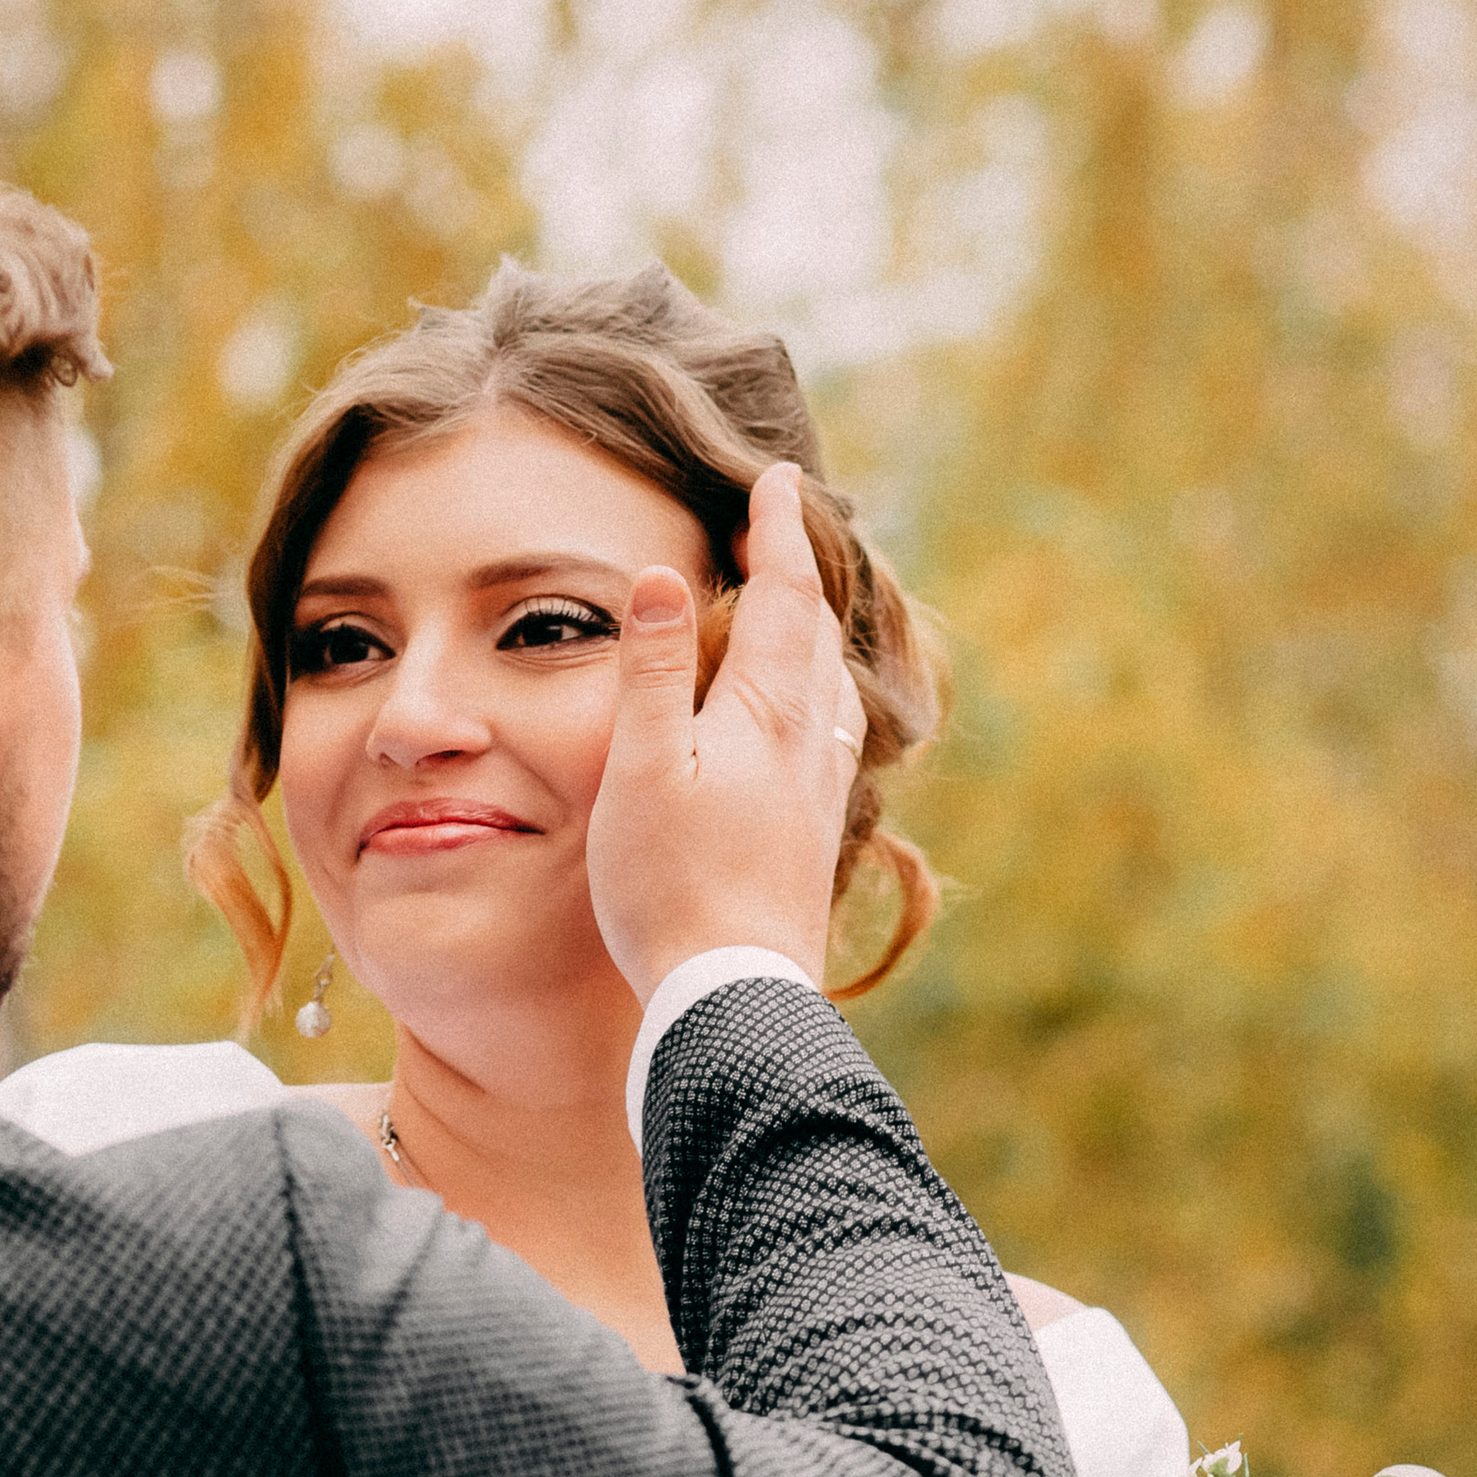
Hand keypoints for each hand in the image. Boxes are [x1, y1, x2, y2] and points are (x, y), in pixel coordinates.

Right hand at [585, 461, 865, 1002]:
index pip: (784, 594)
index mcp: (767, 711)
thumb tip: (670, 577)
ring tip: (799, 612)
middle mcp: (811, 742)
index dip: (780, 530)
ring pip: (834, 686)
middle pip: (818, 633)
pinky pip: (835, 739)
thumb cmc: (671, 888)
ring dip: (817, 635)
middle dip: (802, 572)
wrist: (733, 999)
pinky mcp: (816, 839)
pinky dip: (822, 698)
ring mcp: (821, 794)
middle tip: (786, 527)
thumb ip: (655, 673)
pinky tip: (816, 723)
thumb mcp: (641, 771)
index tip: (777, 478)